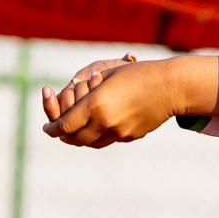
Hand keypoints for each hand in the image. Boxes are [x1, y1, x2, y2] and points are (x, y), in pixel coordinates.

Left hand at [42, 56, 218, 148]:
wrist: (172, 87)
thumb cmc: (139, 74)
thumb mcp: (107, 77)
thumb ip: (86, 93)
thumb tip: (72, 105)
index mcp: (96, 104)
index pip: (64, 125)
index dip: (51, 128)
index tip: (46, 127)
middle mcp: (105, 122)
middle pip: (74, 139)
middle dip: (63, 136)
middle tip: (57, 130)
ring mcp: (119, 132)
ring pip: (91, 143)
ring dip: (80, 138)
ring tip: (76, 129)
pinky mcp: (131, 136)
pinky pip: (109, 139)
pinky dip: (100, 134)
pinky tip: (102, 123)